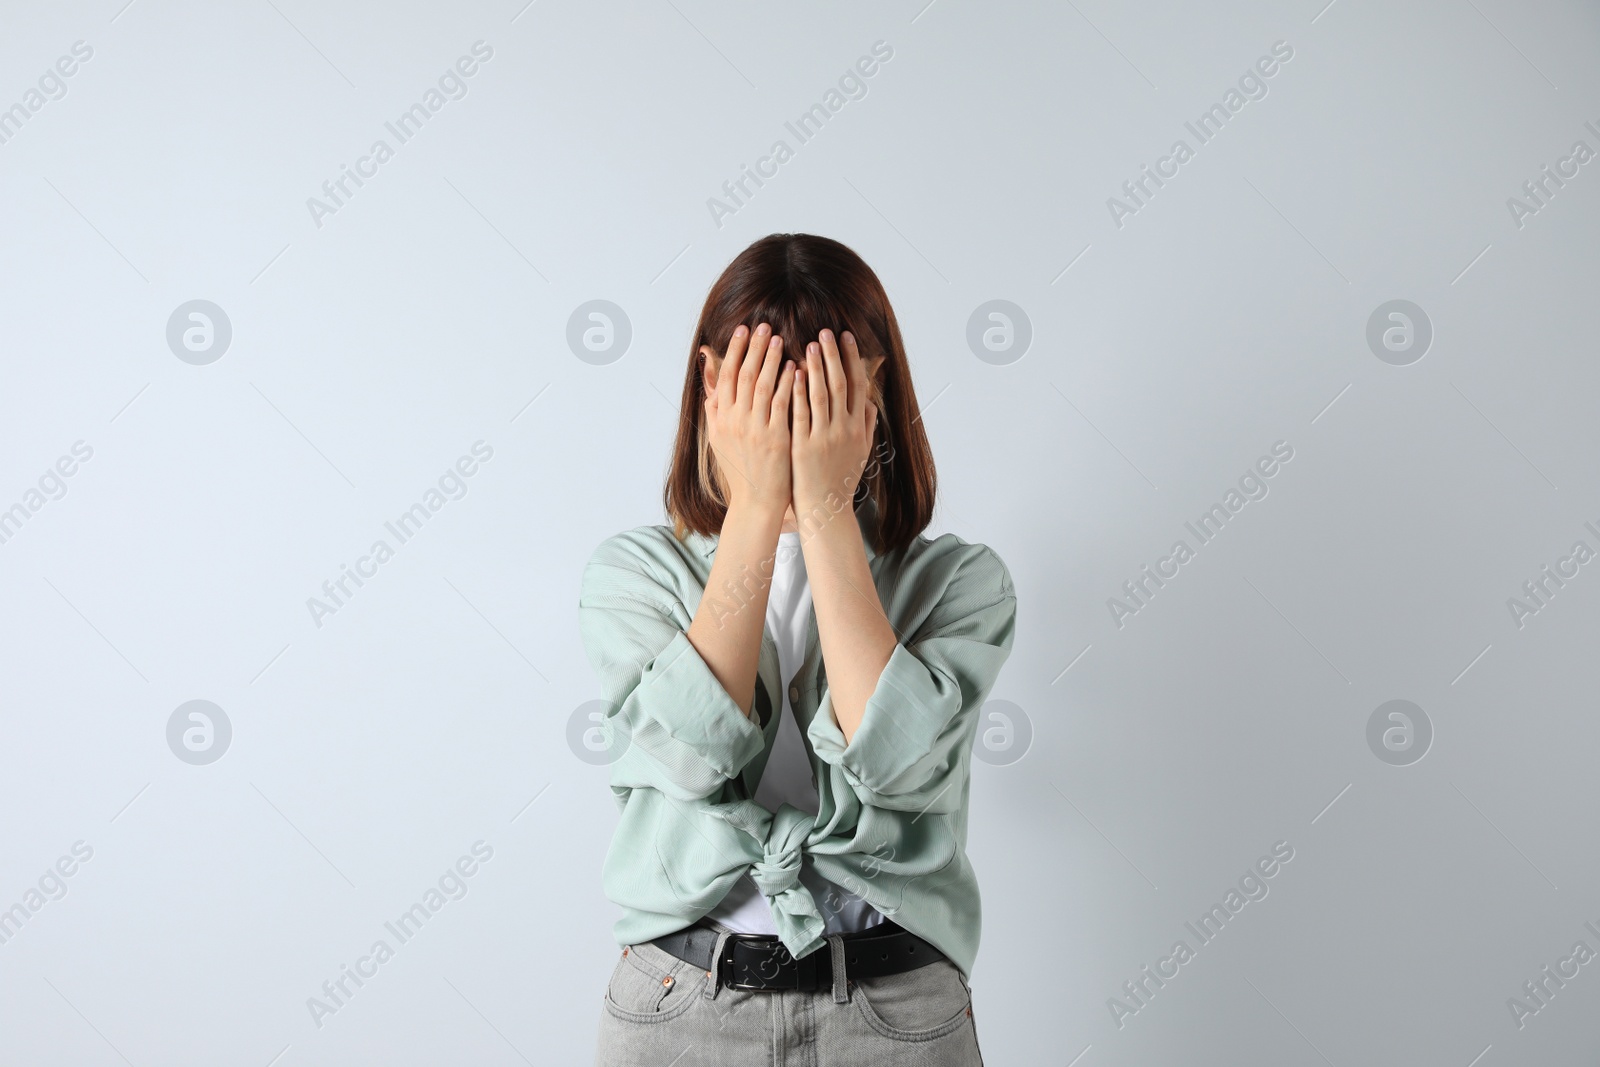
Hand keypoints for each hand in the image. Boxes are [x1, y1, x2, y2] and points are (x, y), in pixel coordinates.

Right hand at [701, 323, 796, 515]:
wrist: (756, 501)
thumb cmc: (741, 469)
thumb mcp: (719, 437)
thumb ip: (715, 406)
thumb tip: (710, 376)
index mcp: (721, 418)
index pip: (726, 375)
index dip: (734, 350)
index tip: (742, 329)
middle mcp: (735, 421)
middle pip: (743, 375)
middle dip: (753, 347)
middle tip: (763, 325)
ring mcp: (755, 430)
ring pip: (762, 385)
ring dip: (770, 359)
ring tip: (778, 338)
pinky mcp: (776, 439)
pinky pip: (782, 404)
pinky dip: (787, 383)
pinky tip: (795, 367)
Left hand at [791, 329, 877, 513]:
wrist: (826, 508)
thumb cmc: (841, 480)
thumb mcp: (861, 453)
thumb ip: (868, 426)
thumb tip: (872, 403)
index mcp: (859, 428)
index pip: (858, 385)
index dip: (852, 359)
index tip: (847, 337)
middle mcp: (845, 430)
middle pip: (841, 384)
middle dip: (834, 355)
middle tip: (826, 331)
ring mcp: (824, 438)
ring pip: (822, 395)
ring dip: (817, 367)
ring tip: (810, 344)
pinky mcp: (804, 446)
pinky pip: (801, 414)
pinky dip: (798, 392)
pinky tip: (794, 373)